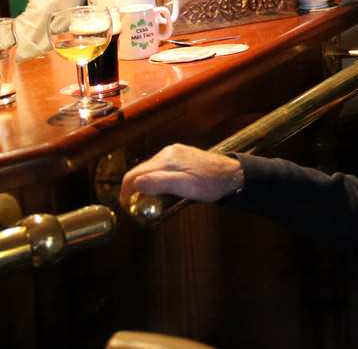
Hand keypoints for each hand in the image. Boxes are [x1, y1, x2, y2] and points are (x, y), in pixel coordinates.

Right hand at [120, 144, 243, 204]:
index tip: (125, 204)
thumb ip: (160, 183)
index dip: (126, 190)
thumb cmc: (211, 183)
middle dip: (134, 187)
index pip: (135, 173)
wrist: (232, 175)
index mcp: (167, 159)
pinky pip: (160, 168)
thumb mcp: (185, 187)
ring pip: (150, 169)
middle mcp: (168, 153)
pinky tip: (161, 188)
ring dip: (145, 183)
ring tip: (148, 199)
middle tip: (136, 204)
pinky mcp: (180, 157)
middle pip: (140, 170)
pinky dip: (155, 178)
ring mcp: (174, 153)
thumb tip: (135, 183)